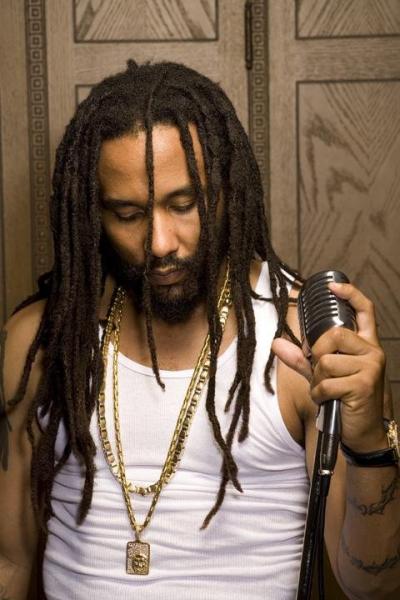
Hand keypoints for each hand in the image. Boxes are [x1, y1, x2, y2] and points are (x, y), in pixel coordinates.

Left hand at [272, 282, 387, 452]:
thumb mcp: (322, 375)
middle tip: (321, 372)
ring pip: (326, 361)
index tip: (333, 286)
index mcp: (366, 345)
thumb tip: (276, 343)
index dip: (350, 294)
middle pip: (333, 335)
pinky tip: (327, 401)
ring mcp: (371, 368)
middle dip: (317, 354)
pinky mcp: (364, 386)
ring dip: (317, 380)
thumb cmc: (344, 400)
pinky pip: (326, 383)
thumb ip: (302, 358)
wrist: (361, 433)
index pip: (365, 311)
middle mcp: (372, 352)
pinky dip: (318, 394)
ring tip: (327, 391)